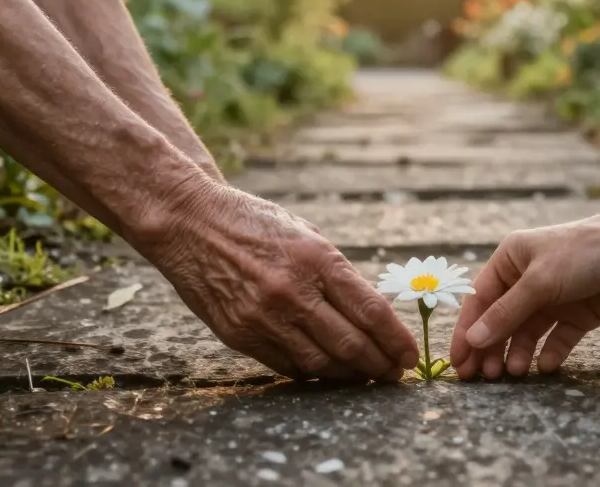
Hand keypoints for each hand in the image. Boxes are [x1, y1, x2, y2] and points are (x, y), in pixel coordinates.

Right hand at [150, 182, 418, 381]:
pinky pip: (287, 365)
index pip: (371, 312)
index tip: (410, 356)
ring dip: (349, 375)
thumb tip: (371, 316)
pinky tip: (327, 370)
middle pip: (352, 345)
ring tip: (365, 377)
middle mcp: (293, 291)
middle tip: (394, 374)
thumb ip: (335, 274)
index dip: (396, 341)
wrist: (189, 223)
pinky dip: (313, 371)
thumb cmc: (253, 223)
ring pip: (321, 363)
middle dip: (380, 365)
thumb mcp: (305, 235)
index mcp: (317, 259)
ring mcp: (264, 317)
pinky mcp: (240, 335)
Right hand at [449, 210, 599, 378]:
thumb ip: (506, 313)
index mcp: (510, 261)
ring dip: (518, 352)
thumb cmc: (583, 252)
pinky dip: (550, 353)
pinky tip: (545, 365)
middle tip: (482, 379)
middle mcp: (527, 280)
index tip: (458, 362)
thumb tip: (473, 340)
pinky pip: (557, 339)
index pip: (480, 301)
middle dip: (491, 348)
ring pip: (527, 333)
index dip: (467, 332)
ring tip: (514, 373)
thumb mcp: (540, 282)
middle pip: (500, 320)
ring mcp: (553, 299)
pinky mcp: (577, 315)